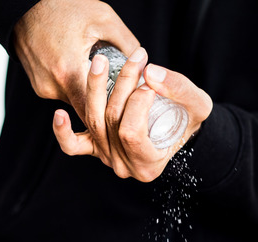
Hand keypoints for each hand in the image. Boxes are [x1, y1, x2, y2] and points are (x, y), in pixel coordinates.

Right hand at [13, 0, 138, 119]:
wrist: (24, 3)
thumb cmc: (62, 6)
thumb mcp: (103, 19)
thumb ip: (127, 44)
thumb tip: (145, 65)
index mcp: (68, 73)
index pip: (97, 113)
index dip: (115, 113)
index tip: (130, 109)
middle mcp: (52, 86)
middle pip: (87, 111)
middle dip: (105, 106)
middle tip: (124, 97)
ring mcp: (43, 88)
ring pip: (75, 103)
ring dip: (91, 96)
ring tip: (105, 80)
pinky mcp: (39, 85)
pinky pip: (64, 94)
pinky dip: (77, 87)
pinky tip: (84, 71)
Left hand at [52, 47, 212, 181]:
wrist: (181, 131)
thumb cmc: (190, 121)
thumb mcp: (197, 104)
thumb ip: (179, 89)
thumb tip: (150, 73)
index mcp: (148, 165)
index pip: (132, 133)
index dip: (137, 104)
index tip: (151, 83)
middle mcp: (123, 166)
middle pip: (111, 122)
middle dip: (122, 85)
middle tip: (137, 59)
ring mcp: (106, 158)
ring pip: (94, 121)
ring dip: (95, 88)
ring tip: (101, 61)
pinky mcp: (94, 147)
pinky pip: (73, 145)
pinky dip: (63, 131)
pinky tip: (59, 113)